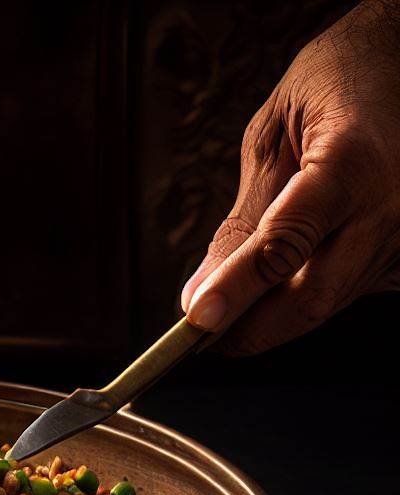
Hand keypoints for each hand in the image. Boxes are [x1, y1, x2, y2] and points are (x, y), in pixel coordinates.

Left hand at [181, 0, 399, 353]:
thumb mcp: (272, 136)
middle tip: (201, 333)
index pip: (282, 246)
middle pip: (311, 299)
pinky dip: (307, 296)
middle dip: (248, 329)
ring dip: (274, 315)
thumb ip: (242, 218)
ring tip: (233, 303)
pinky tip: (281, 283)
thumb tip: (201, 291)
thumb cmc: (339, 81)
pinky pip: (349, 291)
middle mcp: (391, 205)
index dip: (235, 290)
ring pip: (330, 303)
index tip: (196, 319)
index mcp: (350, 163)